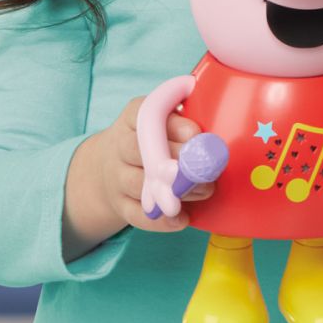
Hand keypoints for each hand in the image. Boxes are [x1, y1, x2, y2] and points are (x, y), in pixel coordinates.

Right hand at [99, 97, 213, 231]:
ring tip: (204, 191)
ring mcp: (116, 176)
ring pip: (139, 184)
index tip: (196, 133)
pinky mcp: (119, 204)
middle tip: (206, 168)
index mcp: (132, 117)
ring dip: (174, 190)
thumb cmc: (153, 139)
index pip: (146, 114)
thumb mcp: (162, 118)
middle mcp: (119, 145)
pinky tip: (181, 219)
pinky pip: (136, 214)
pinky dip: (160, 220)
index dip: (173, 125)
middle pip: (139, 150)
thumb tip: (211, 102)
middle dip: (175, 159)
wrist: (110, 167)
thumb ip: (184, 112)